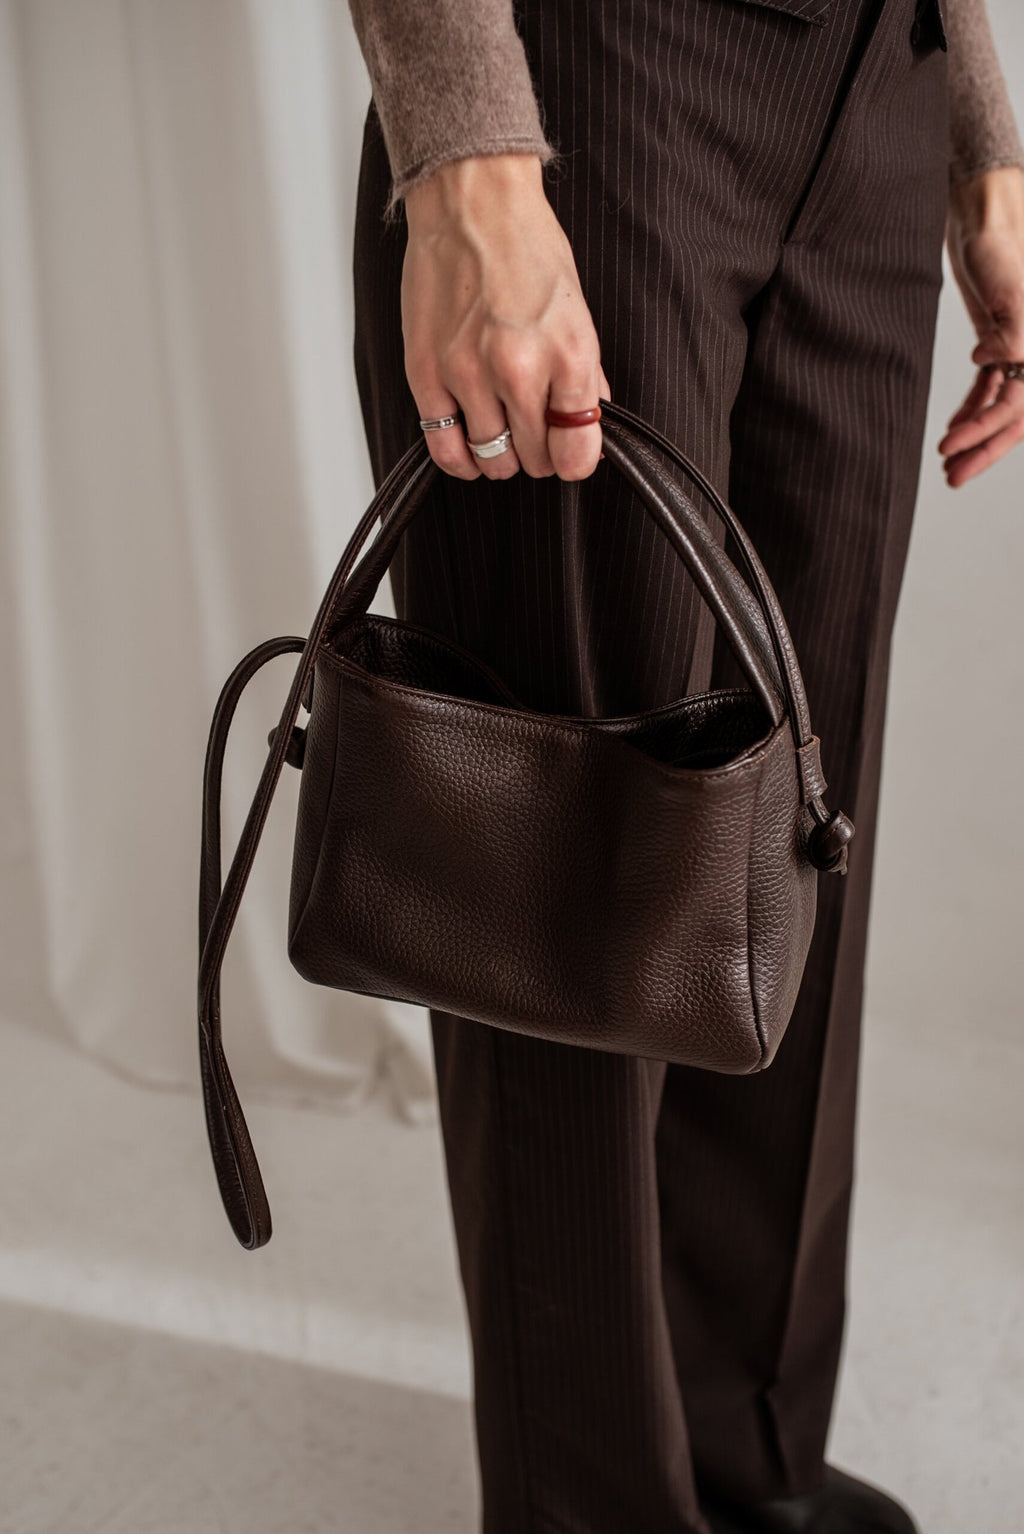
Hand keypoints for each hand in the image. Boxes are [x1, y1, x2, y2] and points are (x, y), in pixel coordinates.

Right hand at [401, 153, 609, 482]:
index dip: (575, 460)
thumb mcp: (576, 309)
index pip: (577, 449)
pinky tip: (470, 444)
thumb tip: (587, 419)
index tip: (570, 455)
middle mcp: (518, 369)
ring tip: (503, 433)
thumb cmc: (524, 245)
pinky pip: (445, 449)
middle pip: (535, 460)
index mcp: (567, 354)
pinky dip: (462, 458)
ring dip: (501, 456)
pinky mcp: (427, 374)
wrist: (472, 201)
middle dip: (540, 454)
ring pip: (491, 459)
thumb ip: (583, 373)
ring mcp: (468, 374)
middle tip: (535, 435)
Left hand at [940, 166, 1023, 486]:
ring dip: (975, 433)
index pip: (1022, 403)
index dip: (990, 431)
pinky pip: (989, 387)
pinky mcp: (1001, 344)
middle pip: (1014, 415)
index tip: (955, 447)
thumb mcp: (1007, 288)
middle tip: (952, 476)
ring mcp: (1020, 351)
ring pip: (1001, 405)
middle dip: (983, 447)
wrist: (987, 222)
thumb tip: (989, 363)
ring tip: (948, 463)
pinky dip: (971, 409)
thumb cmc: (1001, 247)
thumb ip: (1010, 330)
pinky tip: (953, 430)